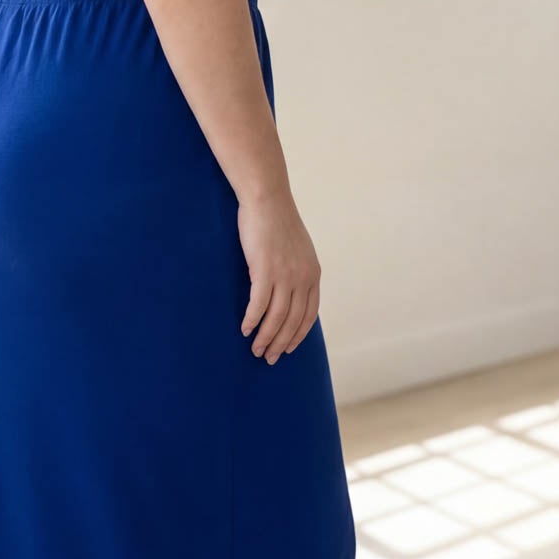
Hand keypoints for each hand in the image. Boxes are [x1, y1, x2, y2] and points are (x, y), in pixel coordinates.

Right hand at [237, 189, 320, 362]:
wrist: (267, 199)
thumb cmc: (277, 222)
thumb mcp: (297, 249)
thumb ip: (297, 270)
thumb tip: (289, 291)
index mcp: (313, 274)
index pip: (309, 314)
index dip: (298, 335)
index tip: (288, 349)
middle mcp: (303, 278)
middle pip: (292, 321)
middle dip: (281, 343)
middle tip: (268, 358)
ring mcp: (285, 275)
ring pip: (276, 317)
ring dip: (266, 338)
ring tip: (256, 350)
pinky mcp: (265, 271)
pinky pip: (259, 304)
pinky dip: (253, 320)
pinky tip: (245, 329)